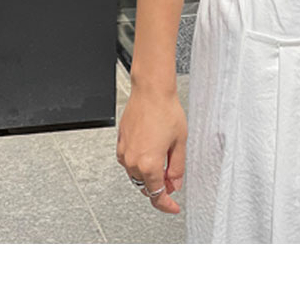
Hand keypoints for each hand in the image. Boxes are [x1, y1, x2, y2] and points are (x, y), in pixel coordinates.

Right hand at [116, 83, 187, 210]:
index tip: (173, 207)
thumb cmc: (165, 111)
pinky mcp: (120, 144)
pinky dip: (141, 165)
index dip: (166, 204)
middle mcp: (133, 161)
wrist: (151, 92)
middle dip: (160, 188)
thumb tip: (175, 183)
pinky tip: (152, 154)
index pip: (156, 195)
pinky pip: (130, 163)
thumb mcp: (179, 144)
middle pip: (145, 186)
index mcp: (149, 164)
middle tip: (173, 181)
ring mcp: (124, 152)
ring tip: (164, 163)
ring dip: (149, 175)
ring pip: (136, 175)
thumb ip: (177, 168)